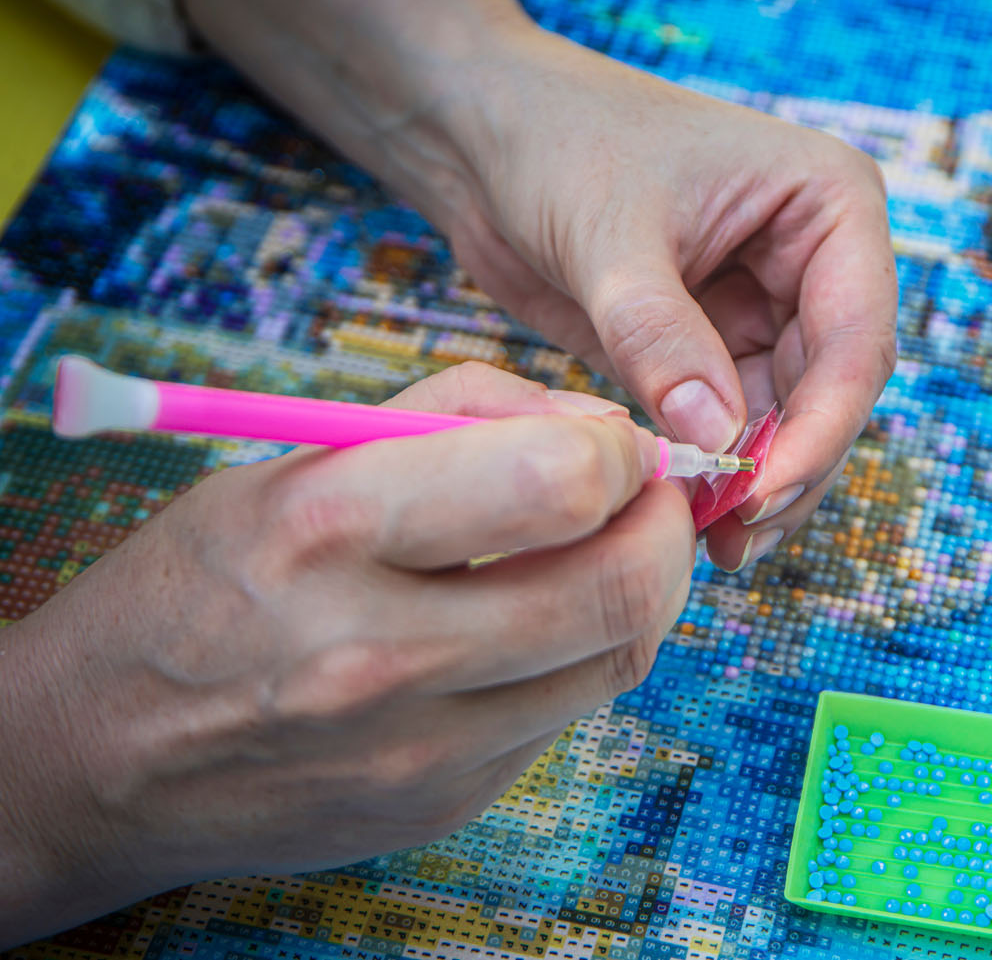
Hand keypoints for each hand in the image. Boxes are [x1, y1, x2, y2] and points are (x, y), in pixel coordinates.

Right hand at [0, 363, 693, 945]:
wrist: (96, 758)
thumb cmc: (202, 584)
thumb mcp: (295, 461)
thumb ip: (456, 418)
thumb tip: (600, 431)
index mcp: (330, 531)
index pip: (555, 484)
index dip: (620, 454)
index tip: (615, 445)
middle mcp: (379, 653)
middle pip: (618, 587)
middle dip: (666, 526)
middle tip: (652, 498)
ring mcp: (417, 748)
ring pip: (616, 658)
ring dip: (640, 588)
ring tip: (603, 549)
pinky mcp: (442, 802)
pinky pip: (565, 713)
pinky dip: (579, 654)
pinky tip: (537, 622)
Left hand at [443, 32, 897, 569]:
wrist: (485, 136)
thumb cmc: (558, 142)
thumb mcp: (610, 237)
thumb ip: (661, 339)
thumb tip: (715, 444)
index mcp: (829, 205)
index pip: (855, 340)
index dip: (821, 428)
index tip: (762, 494)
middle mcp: (814, 262)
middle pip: (834, 393)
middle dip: (790, 468)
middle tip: (735, 537)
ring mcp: (766, 308)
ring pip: (790, 421)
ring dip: (756, 482)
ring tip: (713, 542)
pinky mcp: (712, 348)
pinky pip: (733, 426)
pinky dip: (716, 471)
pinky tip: (689, 512)